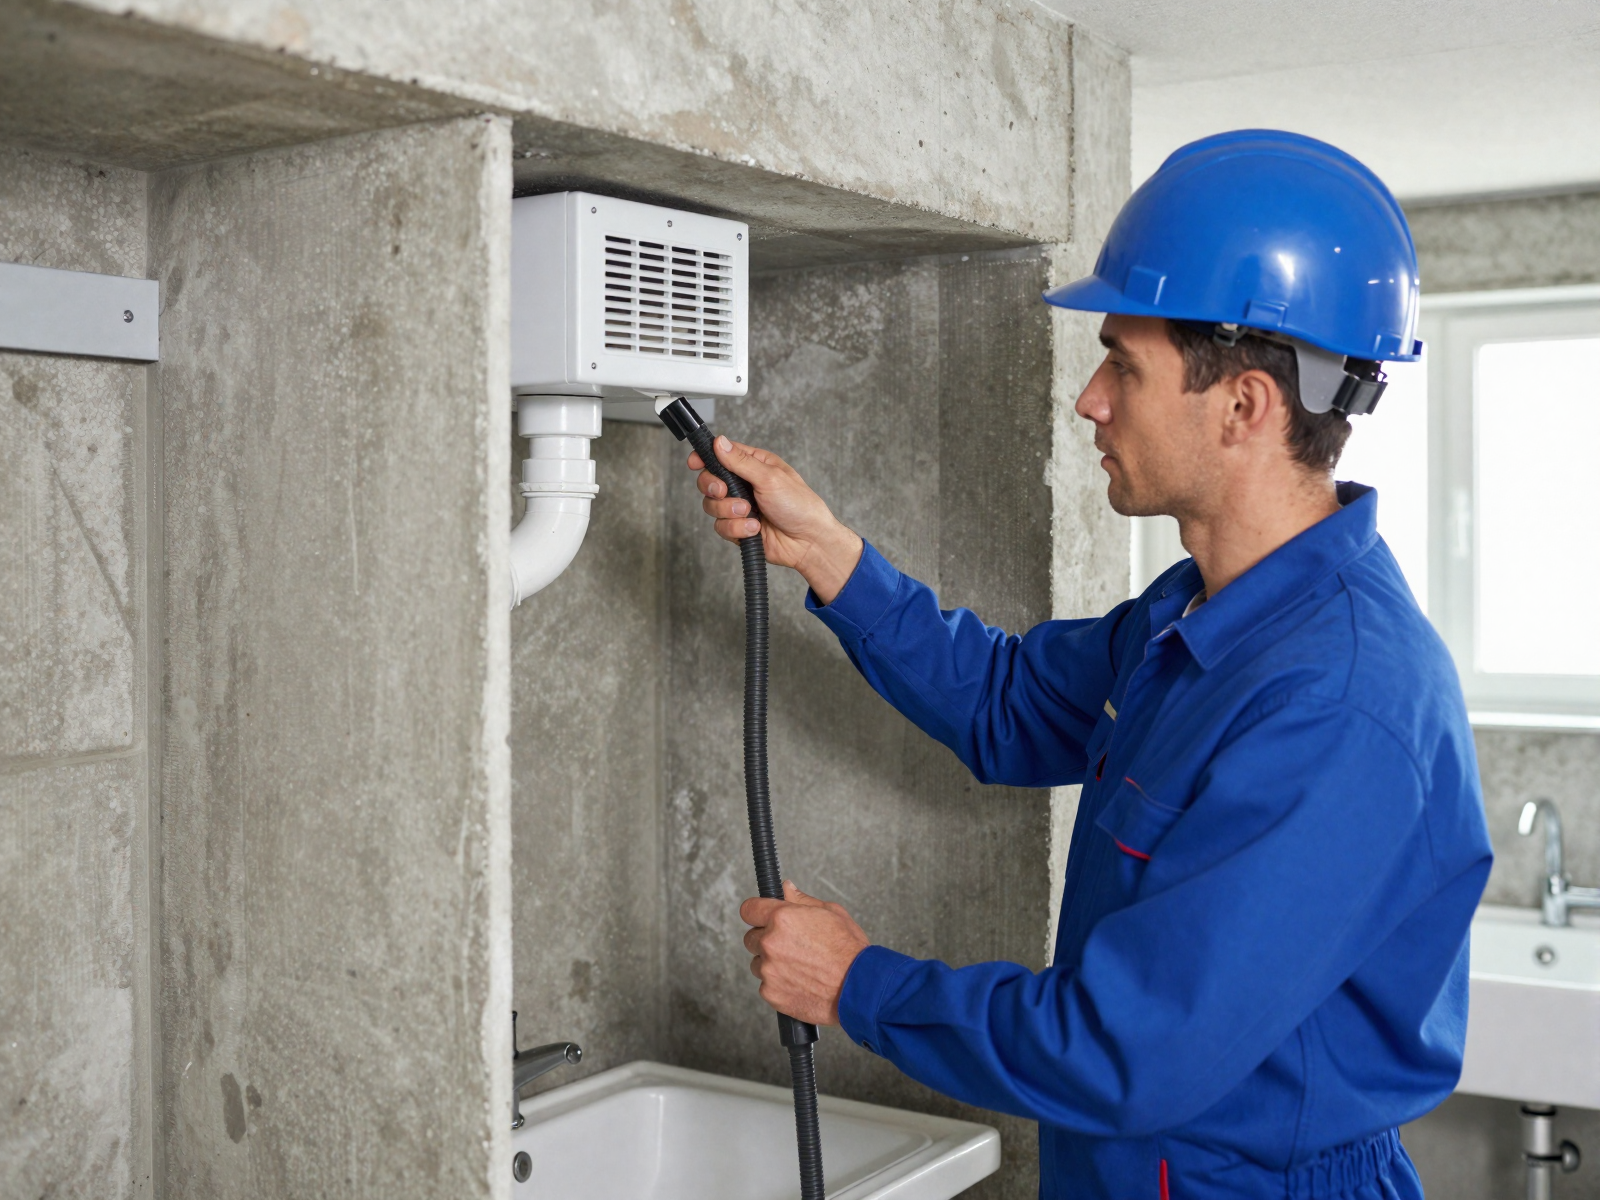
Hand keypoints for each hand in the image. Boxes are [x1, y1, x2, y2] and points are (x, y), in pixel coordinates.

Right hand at [689, 438, 863, 603]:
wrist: (808, 542)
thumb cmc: (799, 505)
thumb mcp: (770, 477)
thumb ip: (741, 461)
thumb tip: (720, 442)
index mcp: (753, 465)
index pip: (721, 455)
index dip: (705, 457)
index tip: (695, 462)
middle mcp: (744, 484)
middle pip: (709, 480)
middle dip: (713, 487)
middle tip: (723, 491)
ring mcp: (740, 507)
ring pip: (712, 506)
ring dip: (729, 511)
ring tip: (750, 513)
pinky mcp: (738, 528)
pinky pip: (721, 527)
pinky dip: (737, 529)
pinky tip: (755, 529)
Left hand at [740, 881, 870, 1025]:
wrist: (860, 987)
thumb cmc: (850, 950)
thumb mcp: (831, 913)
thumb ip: (802, 900)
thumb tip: (786, 888)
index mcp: (782, 918)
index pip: (749, 909)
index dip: (756, 912)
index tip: (761, 917)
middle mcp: (770, 943)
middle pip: (751, 938)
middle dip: (766, 940)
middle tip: (791, 946)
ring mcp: (769, 970)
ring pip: (758, 964)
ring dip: (771, 964)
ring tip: (799, 967)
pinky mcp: (771, 994)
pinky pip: (767, 985)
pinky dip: (779, 985)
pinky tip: (801, 982)